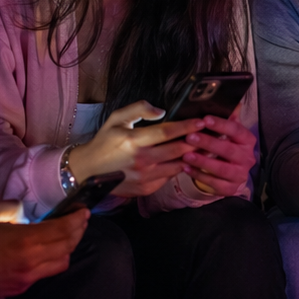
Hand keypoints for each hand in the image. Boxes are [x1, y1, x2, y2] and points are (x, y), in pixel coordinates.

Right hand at [0, 200, 87, 298]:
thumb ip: (8, 206)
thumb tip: (22, 207)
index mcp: (24, 240)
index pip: (63, 230)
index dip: (77, 220)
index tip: (83, 211)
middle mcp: (31, 261)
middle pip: (68, 247)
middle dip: (77, 232)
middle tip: (79, 221)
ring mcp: (26, 278)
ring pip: (60, 263)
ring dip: (67, 249)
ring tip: (64, 236)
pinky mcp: (19, 288)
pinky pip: (45, 273)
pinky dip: (51, 260)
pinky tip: (43, 251)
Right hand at [67, 101, 203, 198]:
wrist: (88, 171)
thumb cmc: (104, 142)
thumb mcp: (116, 119)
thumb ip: (139, 109)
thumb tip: (162, 111)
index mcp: (134, 141)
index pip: (168, 132)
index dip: (187, 126)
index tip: (202, 121)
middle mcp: (141, 160)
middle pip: (178, 150)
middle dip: (197, 142)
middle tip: (210, 135)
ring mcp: (144, 177)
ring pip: (177, 166)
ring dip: (190, 157)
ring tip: (202, 148)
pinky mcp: (146, 189)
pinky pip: (168, 177)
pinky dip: (177, 169)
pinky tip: (183, 161)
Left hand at [181, 116, 257, 196]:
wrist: (231, 174)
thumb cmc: (226, 148)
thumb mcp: (229, 133)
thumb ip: (229, 118)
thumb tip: (232, 101)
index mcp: (247, 140)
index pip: (236, 130)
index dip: (221, 125)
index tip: (205, 119)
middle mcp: (247, 158)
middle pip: (228, 150)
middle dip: (208, 143)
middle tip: (190, 137)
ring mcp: (240, 175)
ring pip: (221, 169)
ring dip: (203, 161)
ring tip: (186, 155)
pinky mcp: (230, 188)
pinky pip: (214, 183)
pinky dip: (198, 176)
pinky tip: (186, 168)